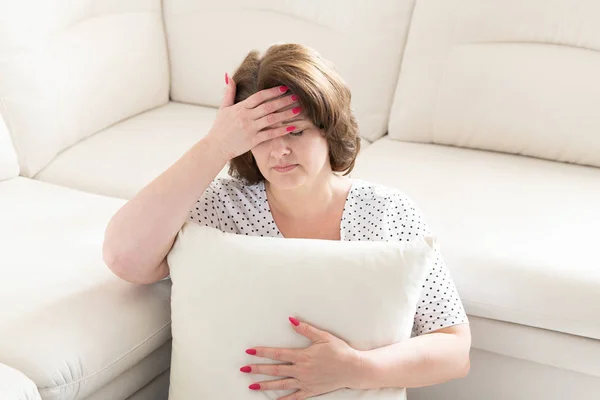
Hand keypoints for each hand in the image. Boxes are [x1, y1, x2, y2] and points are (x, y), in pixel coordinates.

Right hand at [206, 73, 300, 160]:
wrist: (216, 146)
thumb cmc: (220, 127)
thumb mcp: (223, 108)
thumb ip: (229, 92)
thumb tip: (229, 76)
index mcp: (240, 108)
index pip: (259, 96)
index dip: (272, 91)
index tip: (284, 88)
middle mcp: (246, 117)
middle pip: (268, 106)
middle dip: (283, 101)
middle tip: (297, 96)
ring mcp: (250, 128)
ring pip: (271, 119)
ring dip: (286, 114)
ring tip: (298, 110)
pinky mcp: (253, 140)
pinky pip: (270, 134)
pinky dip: (281, 130)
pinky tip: (292, 127)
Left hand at [241, 317, 361, 398]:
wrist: (353, 369)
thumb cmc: (339, 350)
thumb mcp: (323, 336)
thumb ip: (306, 329)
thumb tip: (291, 320)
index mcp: (302, 356)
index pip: (277, 354)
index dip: (262, 352)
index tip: (250, 351)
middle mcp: (301, 370)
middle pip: (275, 370)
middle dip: (258, 369)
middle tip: (243, 369)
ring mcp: (305, 382)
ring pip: (281, 384)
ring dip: (265, 385)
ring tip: (251, 386)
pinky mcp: (310, 391)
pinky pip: (294, 397)